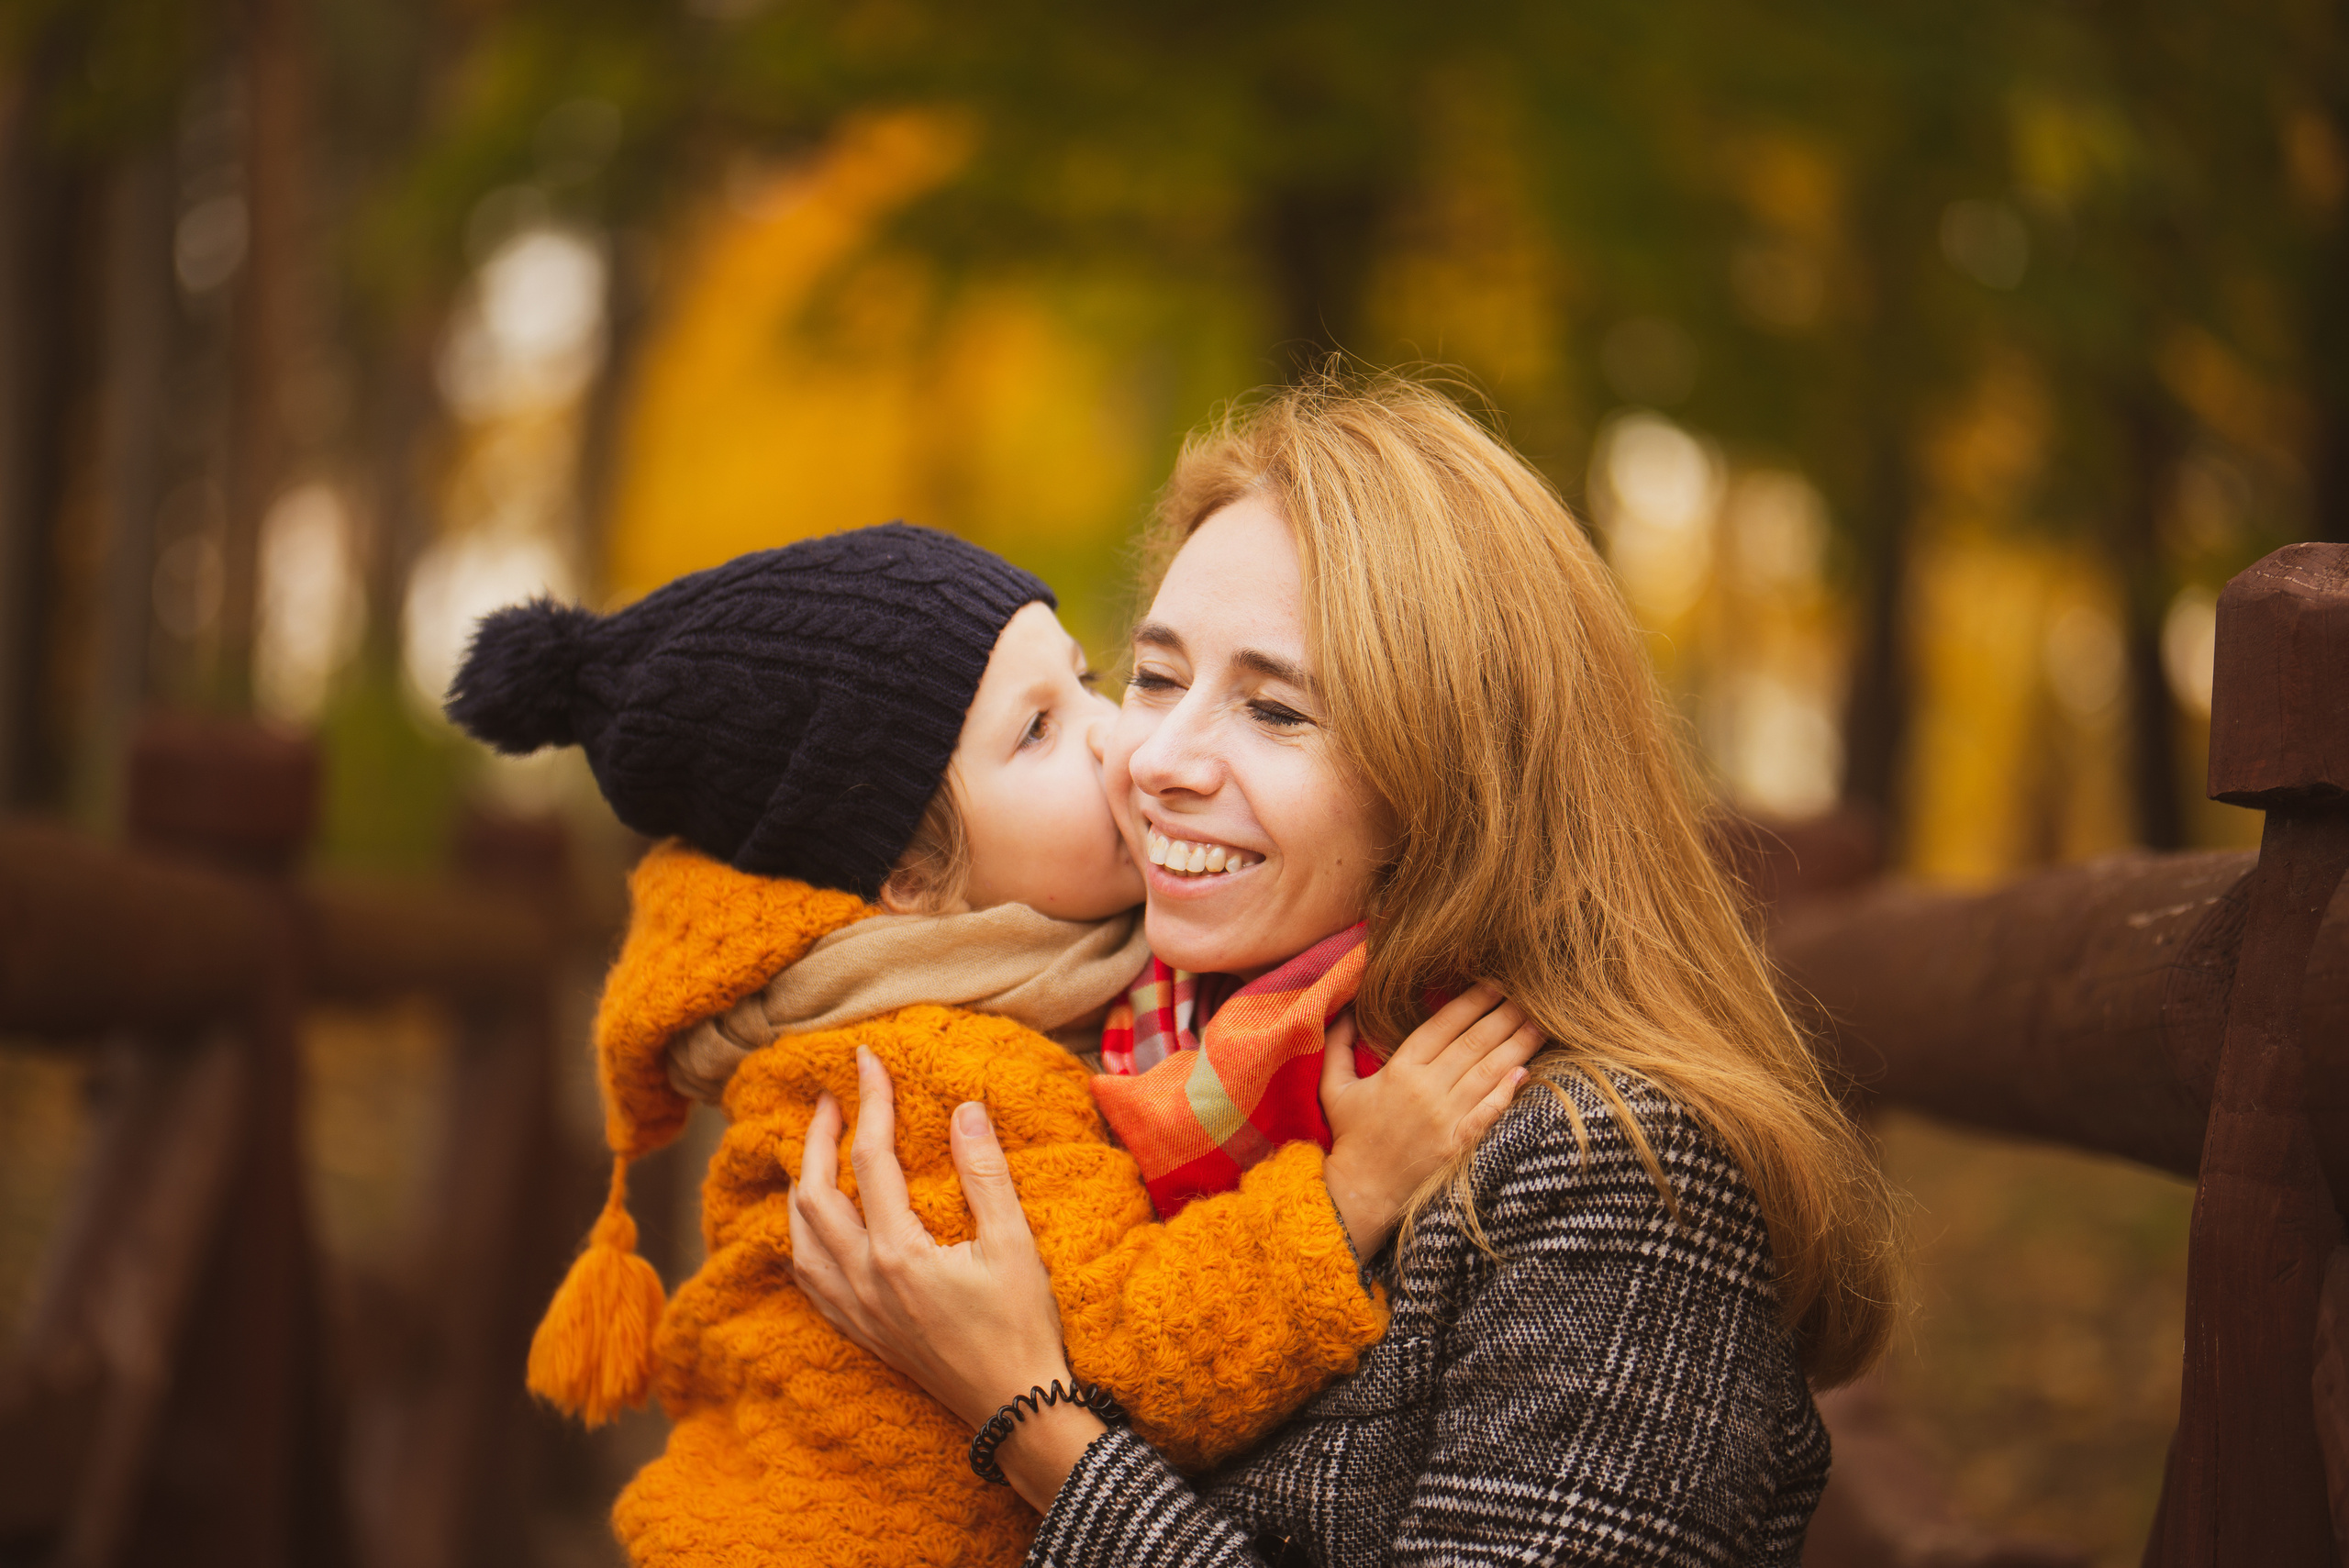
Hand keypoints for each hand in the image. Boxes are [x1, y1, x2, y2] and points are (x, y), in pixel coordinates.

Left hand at [788, 1046, 1105, 1509]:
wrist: (1014, 1409)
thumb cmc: (1022, 1327)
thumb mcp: (1013, 1244)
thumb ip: (984, 1173)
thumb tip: (965, 1109)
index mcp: (897, 1252)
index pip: (870, 1158)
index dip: (869, 1101)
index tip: (867, 1059)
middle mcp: (862, 1279)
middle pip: (814, 1194)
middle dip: (817, 1138)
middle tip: (832, 1098)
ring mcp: (855, 1309)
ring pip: (798, 1237)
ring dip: (801, 1186)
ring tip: (818, 1151)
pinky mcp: (859, 1330)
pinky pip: (808, 1276)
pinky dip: (802, 1237)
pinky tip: (815, 1226)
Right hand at [1319, 984, 1540, 1255]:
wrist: (1361, 1193)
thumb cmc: (1350, 1138)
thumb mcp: (1334, 1088)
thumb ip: (1337, 1045)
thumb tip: (1345, 1009)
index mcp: (1399, 1070)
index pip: (1443, 1025)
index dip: (1471, 1001)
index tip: (1494, 982)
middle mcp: (1427, 1089)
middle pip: (1473, 1042)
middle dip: (1504, 1015)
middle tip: (1530, 994)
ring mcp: (1446, 1118)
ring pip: (1488, 1072)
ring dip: (1517, 1045)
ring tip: (1540, 1024)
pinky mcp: (1459, 1144)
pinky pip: (1489, 1111)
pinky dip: (1508, 1091)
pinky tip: (1527, 1072)